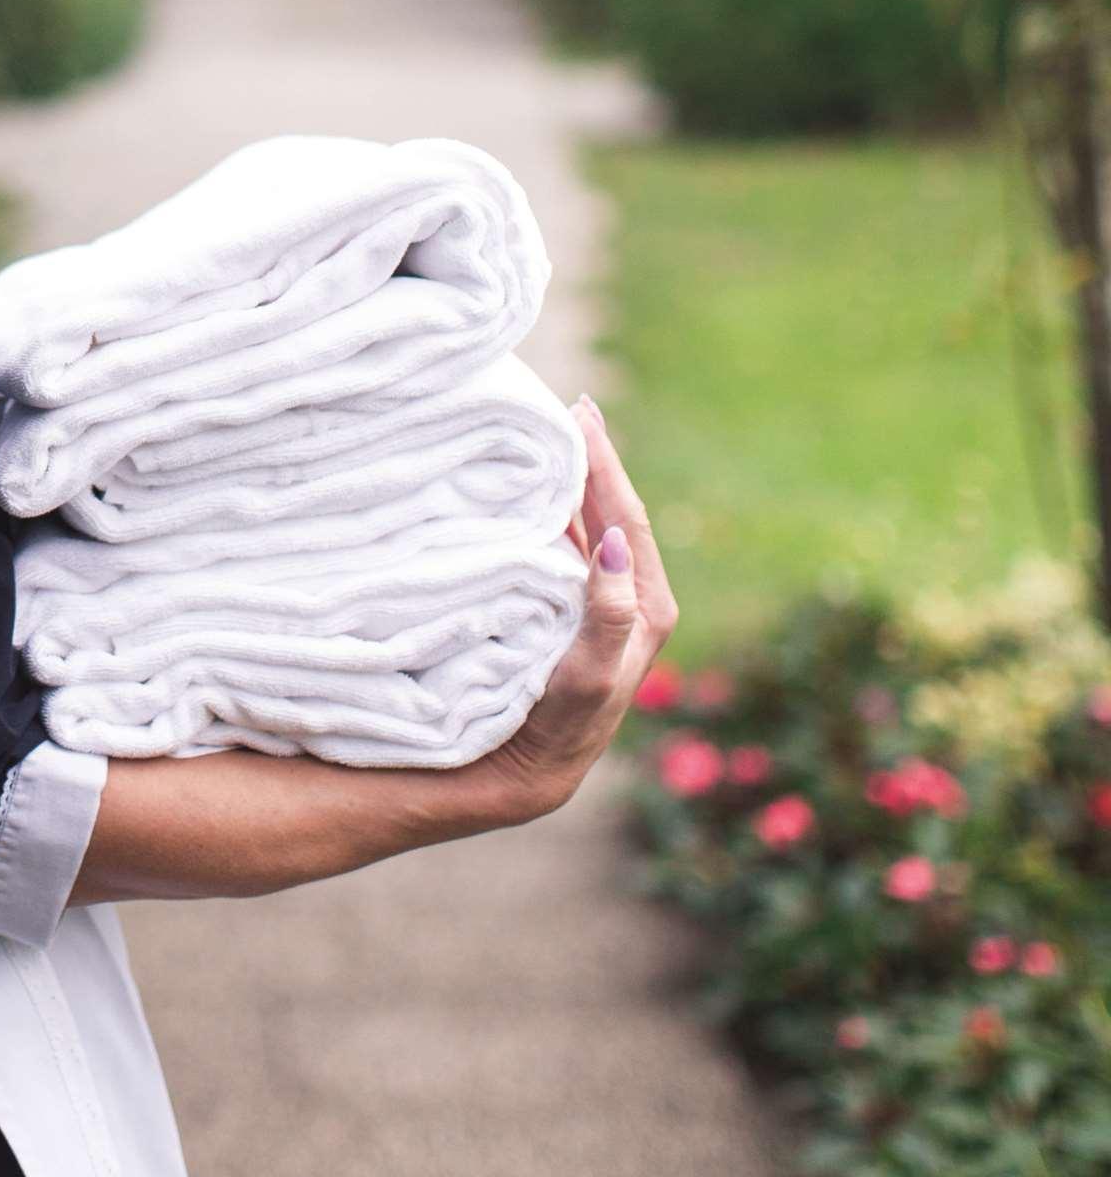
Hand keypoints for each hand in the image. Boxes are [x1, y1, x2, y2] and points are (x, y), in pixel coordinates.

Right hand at [476, 394, 677, 820]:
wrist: (530, 769)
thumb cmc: (561, 724)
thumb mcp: (591, 675)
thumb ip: (607, 613)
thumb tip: (609, 541)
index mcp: (646, 607)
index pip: (626, 518)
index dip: (606, 465)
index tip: (582, 414)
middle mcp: (630, 598)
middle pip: (613, 512)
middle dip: (594, 460)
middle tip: (569, 407)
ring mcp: (601, 602)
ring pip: (591, 525)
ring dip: (573, 480)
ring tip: (553, 435)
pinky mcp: (573, 609)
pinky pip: (569, 544)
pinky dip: (555, 509)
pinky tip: (534, 488)